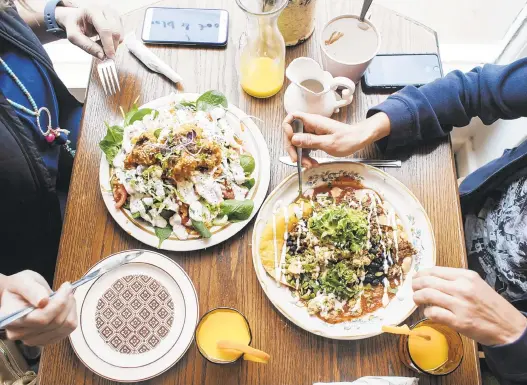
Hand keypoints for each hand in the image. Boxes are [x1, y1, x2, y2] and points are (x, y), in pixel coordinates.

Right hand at [0, 271, 76, 345]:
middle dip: (66, 302)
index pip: (40, 318)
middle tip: (67, 288)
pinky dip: (71, 315)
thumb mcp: (23, 281)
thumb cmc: (19, 287)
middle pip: (54, 323)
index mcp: (11, 319)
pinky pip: (68, 330)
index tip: (66, 287)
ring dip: (70, 308)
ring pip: (64, 327)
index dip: (58, 303)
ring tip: (66, 295)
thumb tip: (43, 301)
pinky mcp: (46, 340)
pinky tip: (65, 305)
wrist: (19, 295)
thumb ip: (32, 290)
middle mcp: (19, 334)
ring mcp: (33, 339)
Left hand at [55, 4, 122, 59]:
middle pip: (115, 32)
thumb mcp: (74, 36)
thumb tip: (102, 56)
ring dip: (112, 45)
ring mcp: (113, 14)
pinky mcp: (117, 20)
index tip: (109, 57)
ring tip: (99, 44)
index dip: (108, 45)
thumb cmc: (74, 24)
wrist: (77, 17)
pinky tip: (104, 40)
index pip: (105, 29)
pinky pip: (120, 35)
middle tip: (103, 54)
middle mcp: (105, 10)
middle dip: (111, 47)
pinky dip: (114, 42)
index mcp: (92, 11)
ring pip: (120, 35)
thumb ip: (87, 46)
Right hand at [282, 111, 390, 167]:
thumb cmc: (348, 139)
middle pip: (292, 134)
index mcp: (313, 122)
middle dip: (293, 148)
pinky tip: (312, 163)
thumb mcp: (329, 142)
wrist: (359, 139)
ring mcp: (312, 132)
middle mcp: (310, 125)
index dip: (287, 129)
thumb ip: (310, 141)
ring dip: (300, 155)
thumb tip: (294, 139)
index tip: (292, 142)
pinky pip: (305, 147)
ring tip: (309, 165)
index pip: (292, 117)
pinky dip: (306, 156)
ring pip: (298, 143)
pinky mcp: (315, 139)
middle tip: (298, 161)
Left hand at [412, 267, 526, 345]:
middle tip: (413, 289)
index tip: (416, 278)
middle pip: (427, 281)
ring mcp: (460, 305)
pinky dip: (427, 312)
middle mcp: (462, 288)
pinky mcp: (459, 322)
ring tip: (417, 300)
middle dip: (415, 285)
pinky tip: (429, 312)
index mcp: (466, 276)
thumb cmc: (490, 305)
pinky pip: (433, 313)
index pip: (434, 270)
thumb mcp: (476, 284)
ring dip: (417, 298)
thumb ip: (455, 280)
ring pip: (427, 295)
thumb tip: (430, 278)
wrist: (508, 327)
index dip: (420, 274)